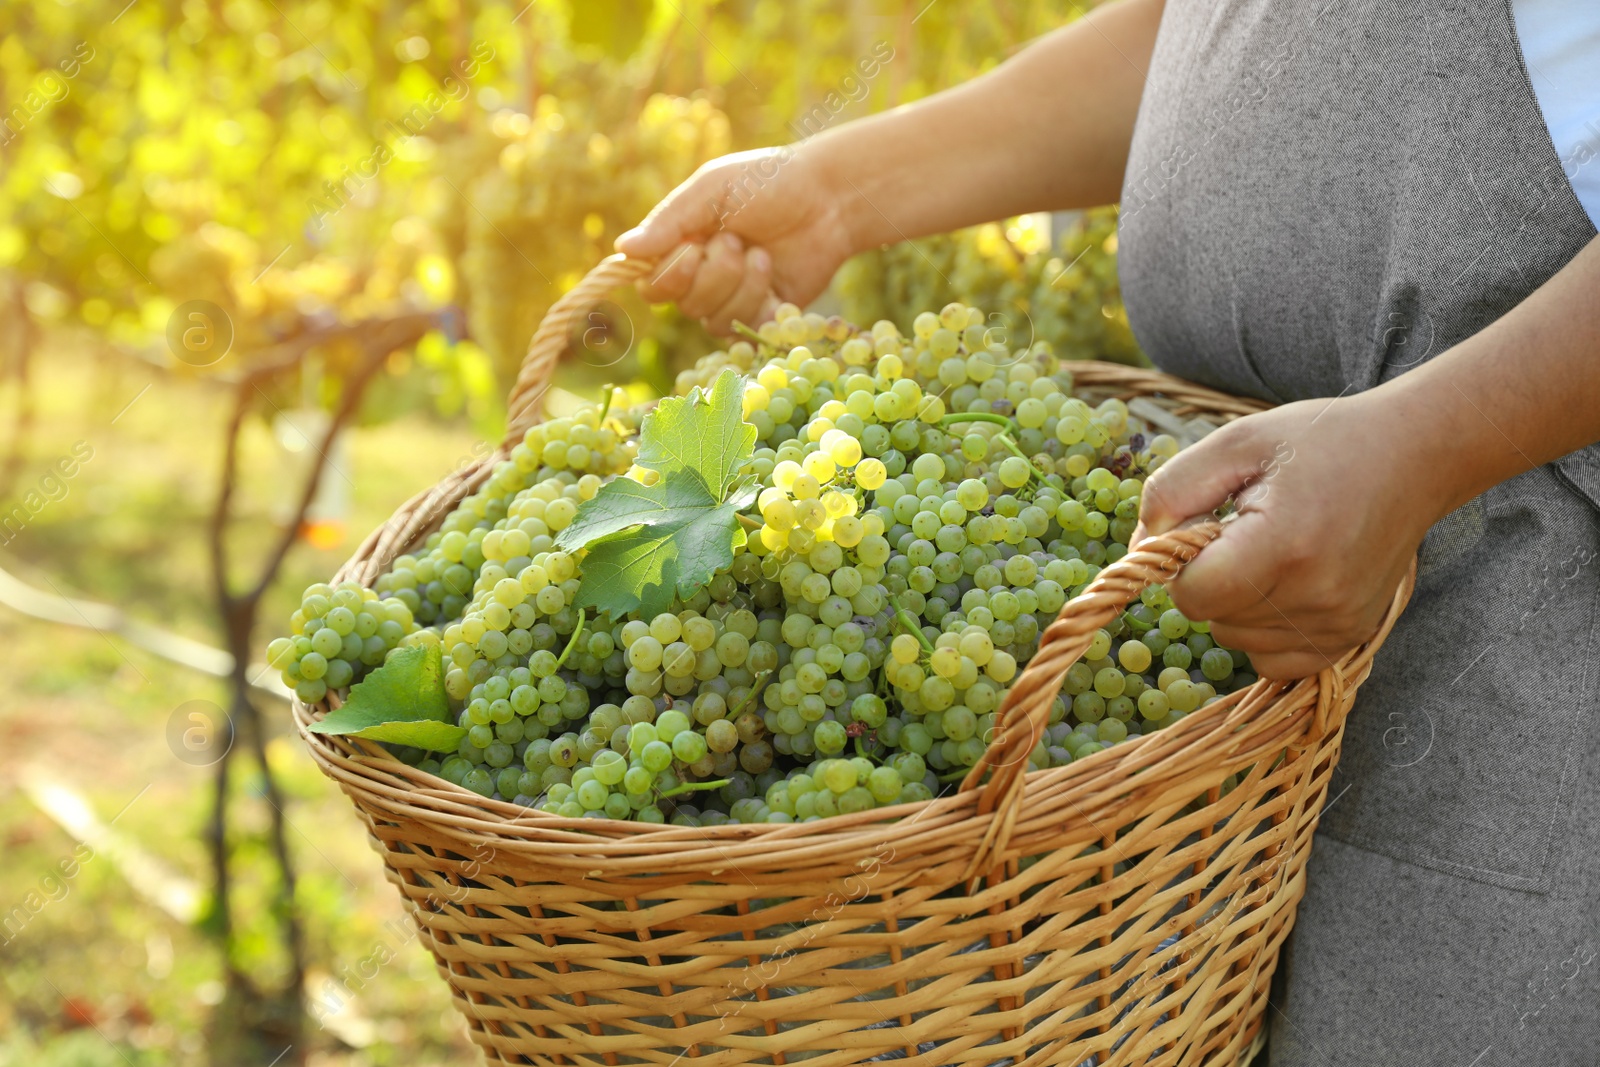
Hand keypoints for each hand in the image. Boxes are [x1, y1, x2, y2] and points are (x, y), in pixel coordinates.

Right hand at [614, 146, 857, 334]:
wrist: (829, 199)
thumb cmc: (767, 182)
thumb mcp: (712, 189)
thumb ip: (669, 220)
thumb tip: (623, 250)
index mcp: (681, 245)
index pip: (651, 284)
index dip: (669, 275)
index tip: (693, 248)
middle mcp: (701, 277)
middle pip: (684, 304)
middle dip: (715, 273)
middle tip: (739, 241)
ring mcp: (732, 299)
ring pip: (714, 320)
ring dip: (742, 286)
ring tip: (763, 255)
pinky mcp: (764, 317)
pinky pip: (746, 333)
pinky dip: (761, 305)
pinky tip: (774, 276)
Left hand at [1129, 393, 1434, 678]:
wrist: (1415, 455)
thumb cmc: (1321, 441)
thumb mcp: (1235, 443)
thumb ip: (1172, 493)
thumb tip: (1139, 550)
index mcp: (1283, 545)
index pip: (1191, 594)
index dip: (1182, 561)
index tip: (1209, 525)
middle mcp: (1315, 596)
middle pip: (1213, 618)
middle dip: (1211, 576)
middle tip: (1247, 529)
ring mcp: (1338, 624)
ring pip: (1239, 640)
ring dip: (1236, 604)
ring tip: (1273, 550)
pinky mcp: (1352, 637)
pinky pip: (1275, 661)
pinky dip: (1264, 631)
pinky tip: (1283, 586)